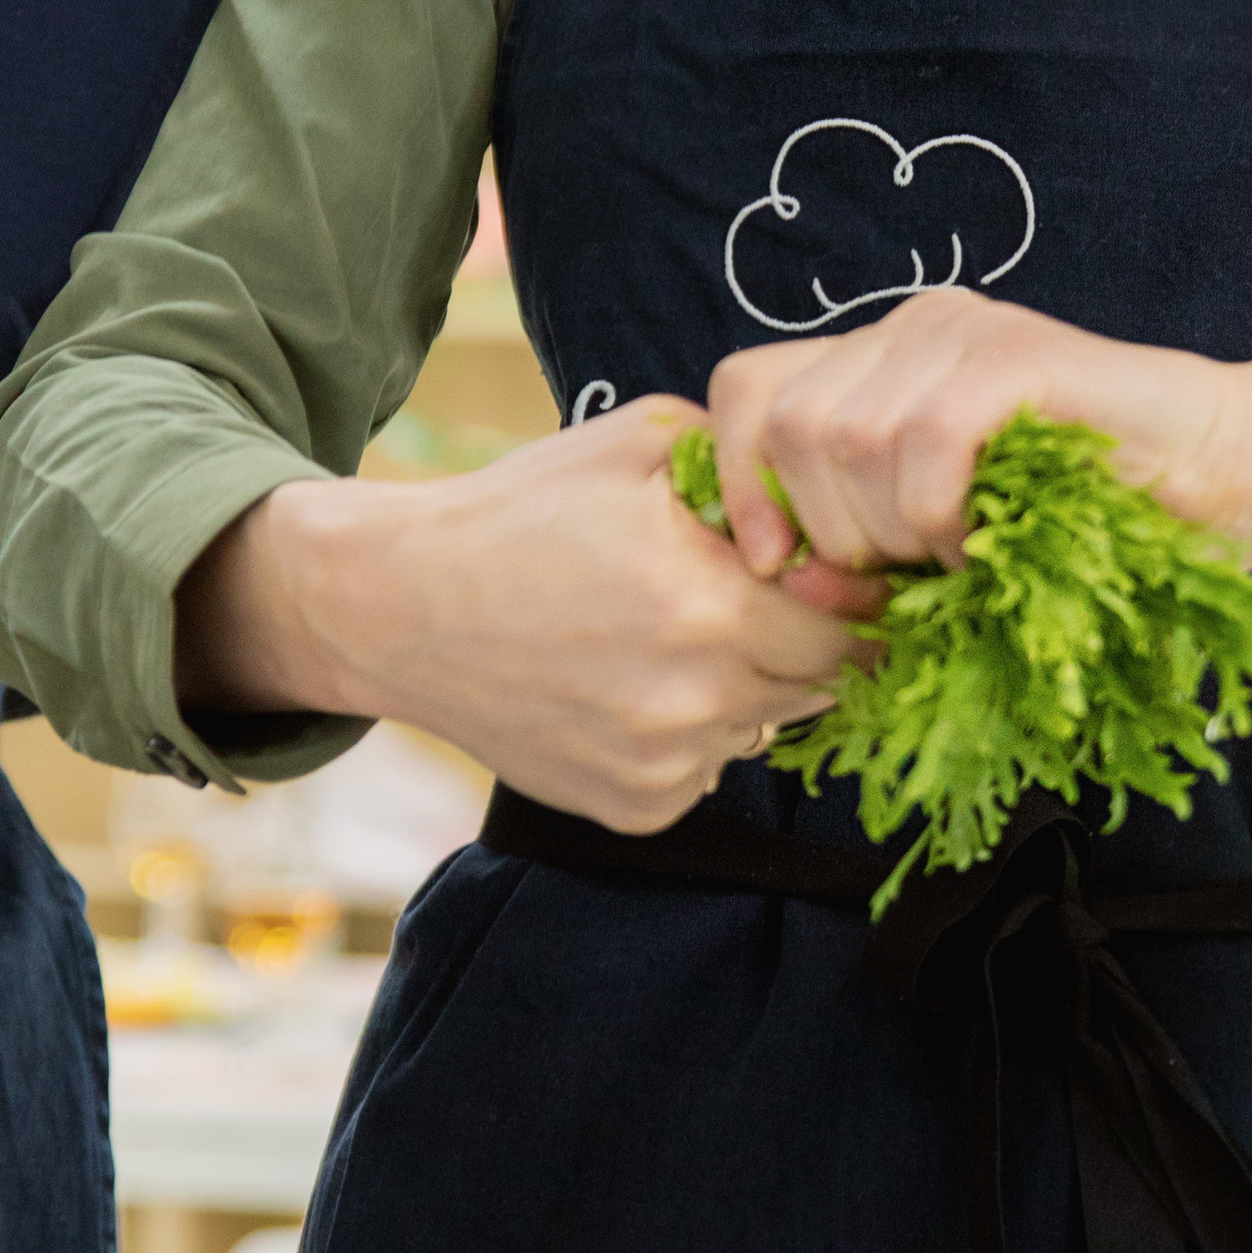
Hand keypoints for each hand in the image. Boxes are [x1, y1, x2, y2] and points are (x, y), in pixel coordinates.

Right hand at [177, 396, 880, 832]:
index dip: (848, 598)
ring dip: (750, 686)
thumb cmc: (524, 513)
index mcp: (708, 603)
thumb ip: (748, 462)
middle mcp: (695, 698)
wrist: (401, 606)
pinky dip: (695, 732)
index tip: (827, 575)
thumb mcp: (640, 442)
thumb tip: (831, 497)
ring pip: (767, 726)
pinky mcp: (635, 810)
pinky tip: (634, 684)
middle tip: (752, 598)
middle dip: (806, 640)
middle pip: (821, 684)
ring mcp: (664, 764)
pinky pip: (710, 770)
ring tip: (676, 636)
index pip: (850, 627)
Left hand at [704, 255, 1251, 585]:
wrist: (1246, 471)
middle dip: (822, 530)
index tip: (780, 567)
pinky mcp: (1021, 356)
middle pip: (781, 425)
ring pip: (841, 440)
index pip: (744, 394)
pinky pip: (920, 445)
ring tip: (958, 554)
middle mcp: (913, 327)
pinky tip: (983, 539)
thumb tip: (778, 581)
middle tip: (899, 577)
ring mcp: (966, 331)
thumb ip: (864, 553)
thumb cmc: (1104, 522)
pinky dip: (937, 516)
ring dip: (886, 530)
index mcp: (886, 360)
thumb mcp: (953, 545)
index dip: (737, 488)